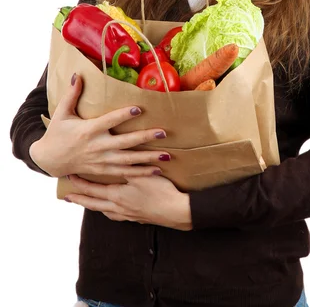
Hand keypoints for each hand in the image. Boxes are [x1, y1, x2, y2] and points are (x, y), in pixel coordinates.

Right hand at [29, 73, 169, 178]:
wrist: (49, 160)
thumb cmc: (57, 134)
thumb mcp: (61, 113)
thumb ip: (72, 94)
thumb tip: (78, 75)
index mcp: (88, 130)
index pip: (109, 121)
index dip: (124, 115)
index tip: (139, 108)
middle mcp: (97, 146)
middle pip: (125, 143)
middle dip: (145, 138)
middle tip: (163, 132)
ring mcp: (101, 160)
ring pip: (128, 161)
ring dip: (148, 159)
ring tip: (166, 156)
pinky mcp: (103, 170)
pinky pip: (125, 173)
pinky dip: (141, 173)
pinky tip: (156, 171)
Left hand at [65, 173, 192, 230]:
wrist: (176, 212)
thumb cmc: (160, 192)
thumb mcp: (143, 175)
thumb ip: (129, 166)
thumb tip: (116, 156)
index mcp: (117, 196)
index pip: (93, 190)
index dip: (80, 184)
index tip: (69, 179)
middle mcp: (118, 208)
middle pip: (93, 204)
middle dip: (80, 199)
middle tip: (67, 197)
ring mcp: (128, 216)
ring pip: (104, 211)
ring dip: (94, 206)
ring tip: (88, 202)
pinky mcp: (137, 219)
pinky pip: (116, 216)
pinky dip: (109, 211)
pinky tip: (113, 209)